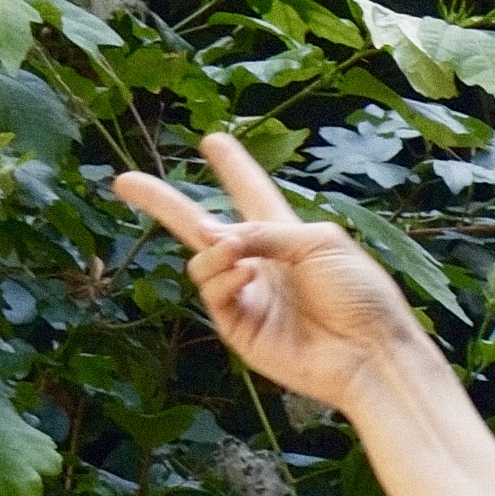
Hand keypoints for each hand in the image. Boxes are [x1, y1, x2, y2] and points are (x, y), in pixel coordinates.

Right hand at [107, 130, 452, 422]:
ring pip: (201, 261)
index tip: (213, 140)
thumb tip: (220, 236)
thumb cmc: (362, 296)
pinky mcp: (240, 329)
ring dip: (215, 250)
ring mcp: (248, 298)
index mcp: (288, 237)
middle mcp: (262, 265)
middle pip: (200, 228)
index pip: (251, 194)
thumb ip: (267, 230)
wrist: (371, 355)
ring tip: (238, 253)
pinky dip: (222, 277)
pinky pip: (212, 293)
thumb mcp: (320, 242)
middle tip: (123, 181)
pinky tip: (246, 274)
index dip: (233, 168)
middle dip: (162, 203)